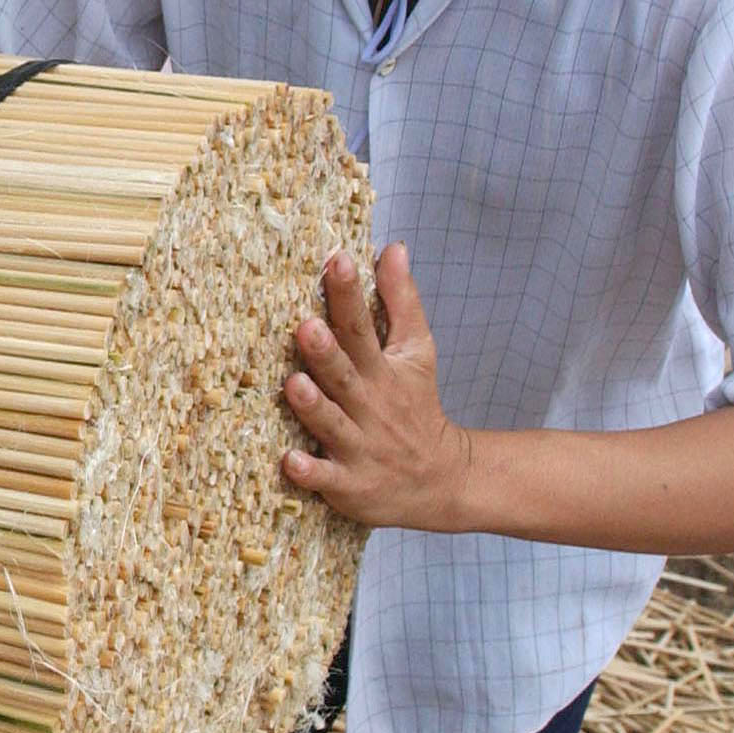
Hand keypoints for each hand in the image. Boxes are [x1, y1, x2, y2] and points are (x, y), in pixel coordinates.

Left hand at [279, 244, 472, 530]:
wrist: (443, 481)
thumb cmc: (417, 405)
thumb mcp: (416, 352)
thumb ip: (400, 301)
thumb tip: (392, 247)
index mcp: (382, 370)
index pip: (362, 327)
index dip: (349, 294)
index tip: (337, 260)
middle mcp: (369, 406)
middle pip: (344, 375)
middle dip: (326, 352)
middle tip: (306, 325)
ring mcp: (360, 446)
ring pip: (332, 424)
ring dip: (313, 406)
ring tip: (294, 384)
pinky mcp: (350, 484)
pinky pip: (326, 479)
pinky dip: (310, 472)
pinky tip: (290, 461)